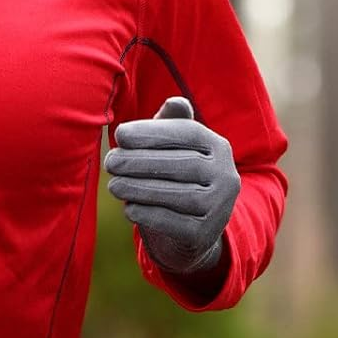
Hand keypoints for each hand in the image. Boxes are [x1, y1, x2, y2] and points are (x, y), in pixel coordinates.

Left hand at [103, 96, 239, 274]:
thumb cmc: (175, 175)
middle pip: (181, 164)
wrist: (191, 230)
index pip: (187, 133)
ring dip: (139, 188)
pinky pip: (172, 222)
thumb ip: (171, 123)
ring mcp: (219, 207)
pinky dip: (147, 214)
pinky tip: (128, 208)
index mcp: (219, 147)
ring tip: (113, 185)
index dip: (152, 132)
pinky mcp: (205, 234)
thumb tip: (175, 102)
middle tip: (110, 162)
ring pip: (176, 195)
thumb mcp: (175, 147)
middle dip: (139, 161)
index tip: (120, 134)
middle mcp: (227, 176)